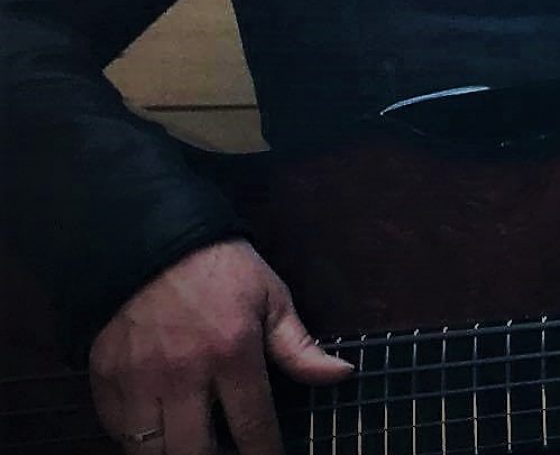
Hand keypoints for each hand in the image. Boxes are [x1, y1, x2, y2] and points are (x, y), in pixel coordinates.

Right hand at [88, 238, 352, 454]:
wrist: (152, 239)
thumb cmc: (221, 269)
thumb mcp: (271, 299)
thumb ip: (300, 347)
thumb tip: (342, 375)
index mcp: (232, 354)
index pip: (252, 426)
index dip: (265, 453)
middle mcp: (183, 374)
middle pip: (195, 452)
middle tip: (227, 453)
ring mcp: (138, 378)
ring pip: (149, 451)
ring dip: (172, 454)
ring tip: (191, 445)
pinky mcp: (104, 375)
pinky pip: (116, 429)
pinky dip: (135, 437)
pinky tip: (156, 429)